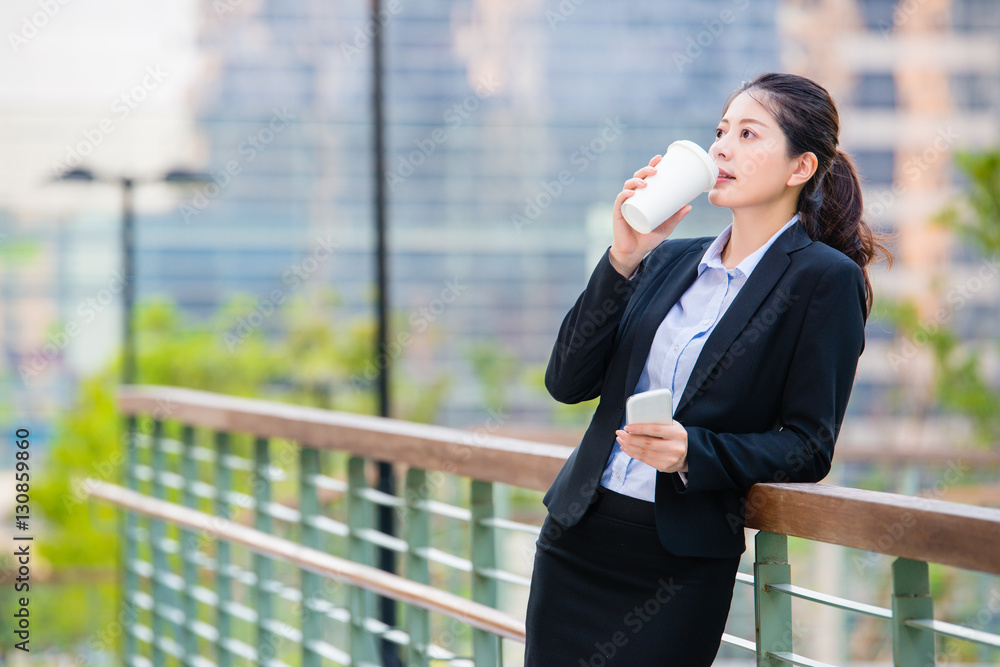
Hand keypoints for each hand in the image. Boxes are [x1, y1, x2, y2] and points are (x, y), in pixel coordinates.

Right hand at [610, 154, 692, 276]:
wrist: (634, 252)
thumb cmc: (648, 238)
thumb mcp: (666, 227)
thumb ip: (676, 217)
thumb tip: (689, 206)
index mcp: (643, 197)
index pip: (645, 177)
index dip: (651, 166)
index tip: (659, 159)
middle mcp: (633, 197)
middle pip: (637, 178)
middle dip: (645, 170)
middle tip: (655, 170)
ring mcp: (625, 204)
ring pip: (628, 186)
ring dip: (636, 180)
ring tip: (645, 182)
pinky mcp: (619, 213)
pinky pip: (620, 201)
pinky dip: (624, 195)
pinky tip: (630, 193)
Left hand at [615, 420, 687, 472]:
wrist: (686, 455)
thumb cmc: (675, 437)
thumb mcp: (672, 426)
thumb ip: (658, 422)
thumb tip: (636, 420)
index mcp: (677, 433)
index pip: (655, 430)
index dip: (639, 428)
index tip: (627, 427)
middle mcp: (675, 447)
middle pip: (647, 443)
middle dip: (630, 438)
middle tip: (620, 433)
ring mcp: (670, 459)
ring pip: (644, 453)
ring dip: (628, 446)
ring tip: (621, 440)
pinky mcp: (664, 467)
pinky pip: (644, 460)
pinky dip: (633, 453)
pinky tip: (626, 448)